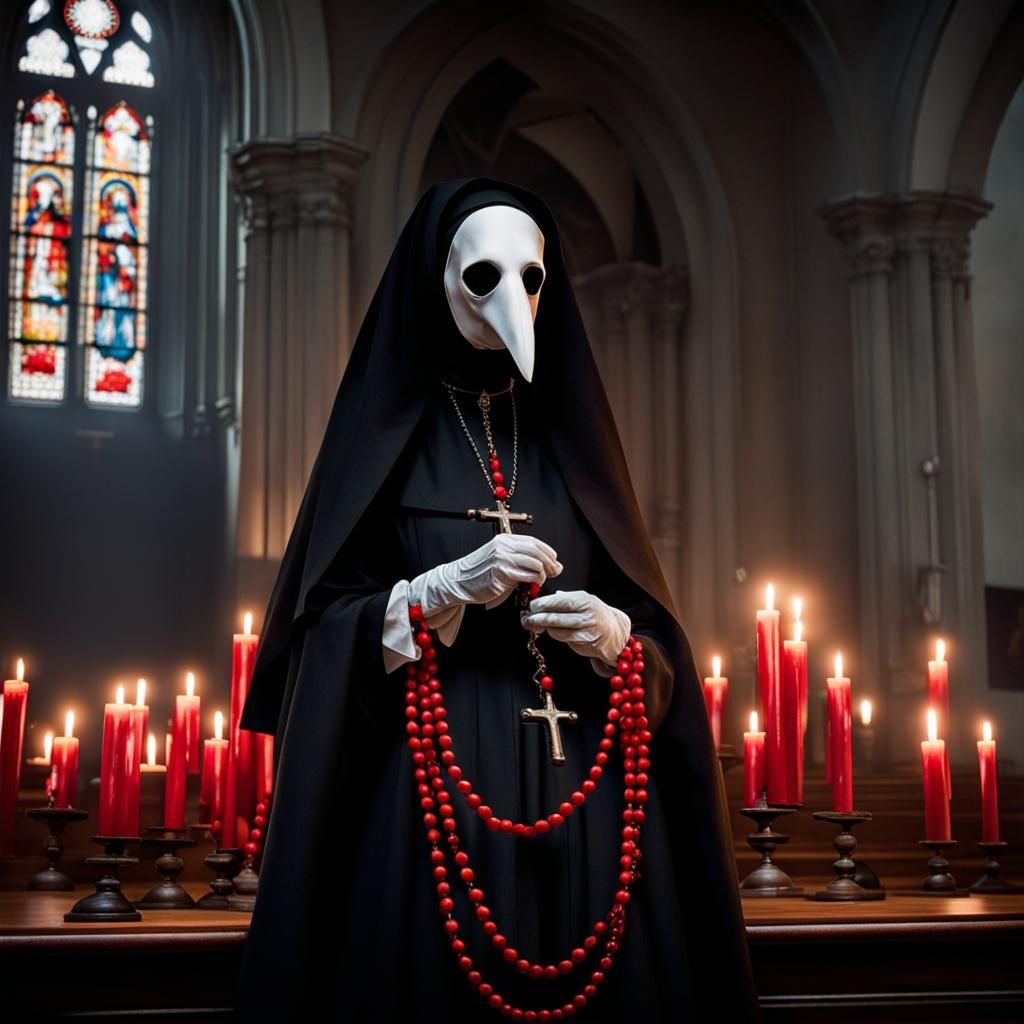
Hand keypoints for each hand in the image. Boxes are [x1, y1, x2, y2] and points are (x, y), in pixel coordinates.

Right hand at [410, 533, 562, 614]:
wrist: (458, 581)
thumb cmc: (479, 572)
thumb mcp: (499, 559)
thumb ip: (519, 559)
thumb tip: (546, 564)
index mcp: (504, 540)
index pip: (533, 541)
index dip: (548, 551)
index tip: (555, 560)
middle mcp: (504, 547)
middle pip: (537, 551)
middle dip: (550, 562)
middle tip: (555, 571)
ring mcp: (502, 559)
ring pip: (535, 563)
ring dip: (543, 573)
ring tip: (540, 580)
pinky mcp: (501, 574)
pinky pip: (527, 576)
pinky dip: (534, 581)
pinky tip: (532, 585)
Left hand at [520, 589, 630, 665]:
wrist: (614, 632)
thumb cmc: (596, 614)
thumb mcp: (584, 600)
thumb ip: (565, 598)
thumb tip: (544, 598)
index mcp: (584, 599)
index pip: (557, 601)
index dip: (541, 604)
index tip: (531, 606)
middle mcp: (585, 614)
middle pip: (553, 616)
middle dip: (536, 617)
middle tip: (527, 618)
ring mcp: (585, 629)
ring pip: (555, 629)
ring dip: (543, 627)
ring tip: (536, 625)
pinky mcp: (583, 642)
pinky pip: (561, 638)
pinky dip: (553, 634)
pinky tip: (551, 631)